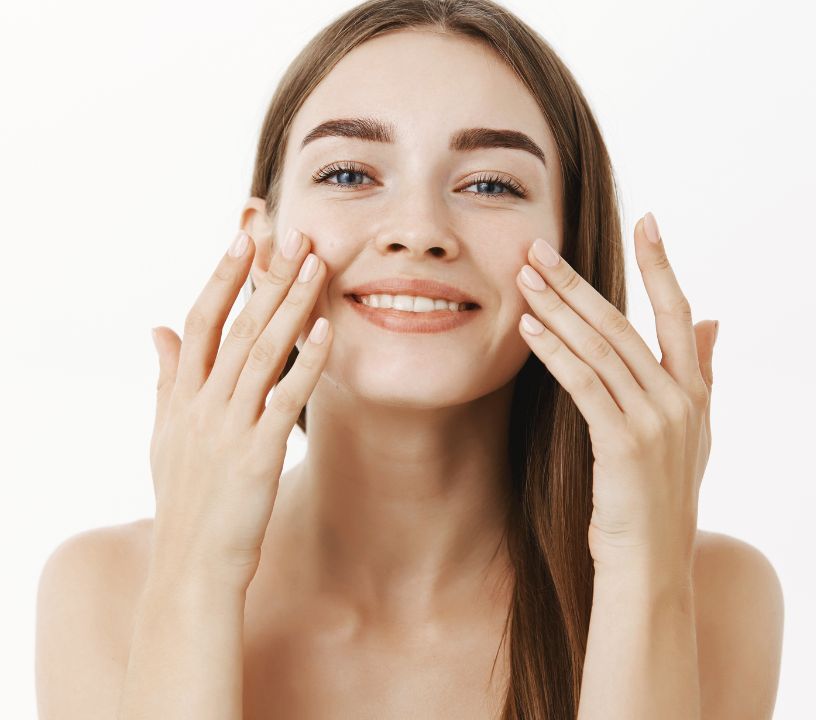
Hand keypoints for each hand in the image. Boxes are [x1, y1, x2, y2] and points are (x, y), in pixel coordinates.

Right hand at [147, 227, 330, 590]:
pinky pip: (286, 400)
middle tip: (291, 232)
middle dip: (264, 276)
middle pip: (234, 326)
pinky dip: (306, 363)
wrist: (189, 566)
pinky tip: (327, 330)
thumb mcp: (164, 434)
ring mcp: (228, 428)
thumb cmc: (183, 500)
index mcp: (181, 396)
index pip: (201, 320)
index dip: (222, 275)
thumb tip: (156, 328)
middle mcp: (202, 404)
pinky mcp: (257, 455)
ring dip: (290, 305)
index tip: (244, 235)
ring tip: (315, 264)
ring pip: (261, 353)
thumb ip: (166, 377)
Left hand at [514, 212, 717, 573]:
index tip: (649, 220)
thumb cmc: (657, 499)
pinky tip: (529, 329)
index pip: (678, 312)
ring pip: (600, 348)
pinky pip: (584, 385)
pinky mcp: (624, 444)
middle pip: (624, 323)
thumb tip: (710, 320)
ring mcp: (656, 421)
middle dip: (578, 282)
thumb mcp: (689, 433)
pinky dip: (555, 352)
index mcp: (695, 391)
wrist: (652, 565)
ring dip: (557, 309)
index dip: (663, 265)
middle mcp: (680, 399)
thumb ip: (698, 372)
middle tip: (540, 247)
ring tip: (525, 278)